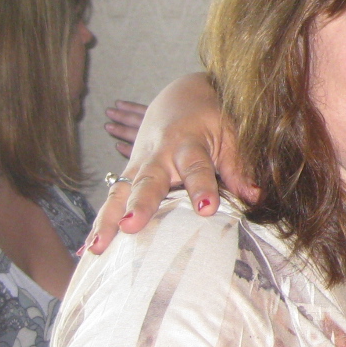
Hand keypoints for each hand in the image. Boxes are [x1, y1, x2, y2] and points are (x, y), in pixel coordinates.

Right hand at [84, 73, 256, 255]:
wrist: (181, 95)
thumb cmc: (210, 118)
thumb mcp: (231, 136)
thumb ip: (239, 168)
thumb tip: (257, 197)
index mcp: (187, 143)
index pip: (195, 167)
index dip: (201, 187)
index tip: (207, 208)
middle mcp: (157, 156)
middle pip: (147, 181)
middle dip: (139, 204)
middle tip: (131, 226)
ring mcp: (138, 166)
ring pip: (118, 193)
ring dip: (107, 220)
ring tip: (98, 247)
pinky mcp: (128, 177)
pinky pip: (110, 202)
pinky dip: (98, 225)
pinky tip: (88, 251)